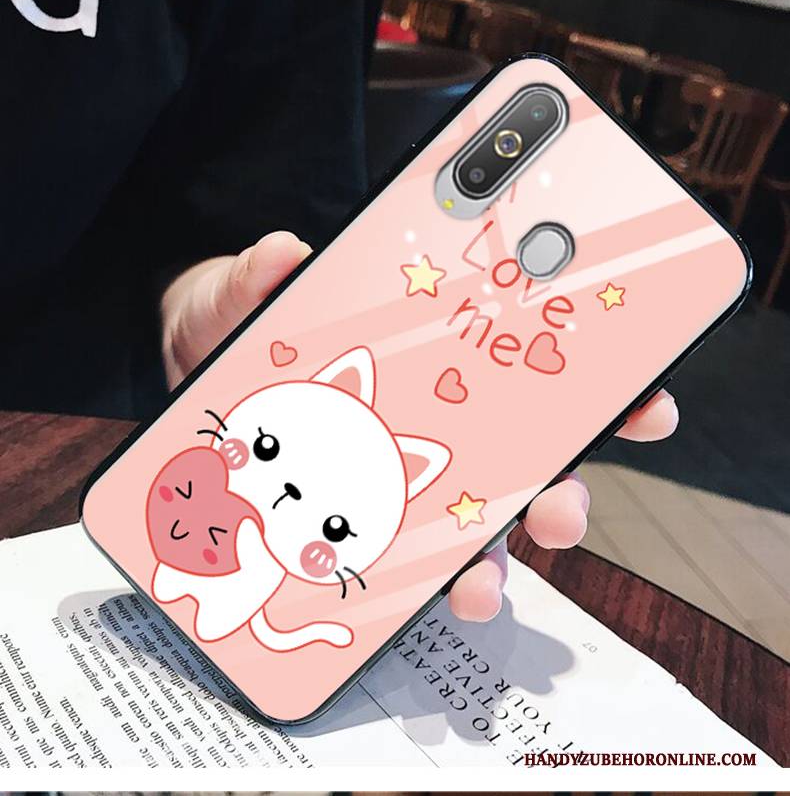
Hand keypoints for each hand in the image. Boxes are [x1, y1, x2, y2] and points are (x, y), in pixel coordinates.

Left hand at [161, 231, 678, 621]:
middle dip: (558, 493)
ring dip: (491, 561)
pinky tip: (412, 602)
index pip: (530, 374)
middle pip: (521, 464)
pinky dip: (415, 587)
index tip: (645, 403)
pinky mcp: (356, 526)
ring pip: (472, 529)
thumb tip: (285, 250)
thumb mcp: (243, 294)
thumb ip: (262, 273)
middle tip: (561, 511)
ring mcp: (399, 481)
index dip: (599, 389)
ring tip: (478, 585)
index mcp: (433, 361)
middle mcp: (434, 424)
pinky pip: (402, 565)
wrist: (188, 373)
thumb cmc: (240, 328)